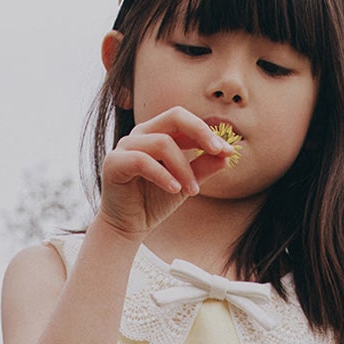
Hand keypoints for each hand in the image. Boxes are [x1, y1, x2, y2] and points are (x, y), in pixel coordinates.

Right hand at [98, 107, 237, 239]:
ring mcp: (126, 146)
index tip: (229, 151)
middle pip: (174, 117)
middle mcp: (142, 134)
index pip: (185, 121)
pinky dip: (163, 175)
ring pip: (162, 143)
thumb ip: (203, 168)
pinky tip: (175, 189)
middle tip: (219, 152)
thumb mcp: (185, 184)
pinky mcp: (114, 163)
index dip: (208, 133)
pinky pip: (142, 161)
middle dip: (200, 133)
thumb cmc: (154, 202)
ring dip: (183, 168)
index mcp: (158, 133)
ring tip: (193, 190)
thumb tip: (227, 156)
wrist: (127, 226)